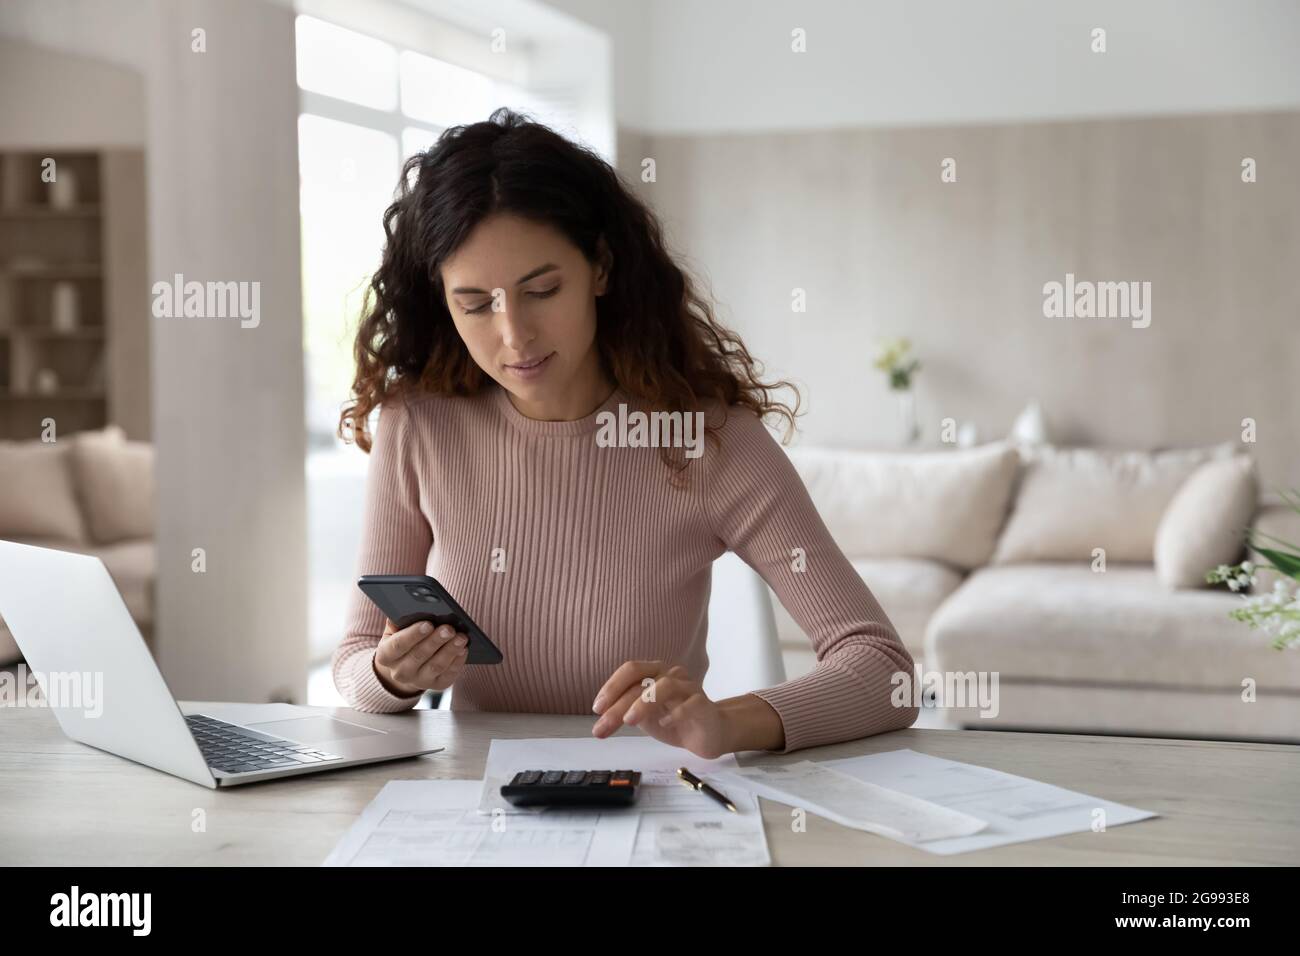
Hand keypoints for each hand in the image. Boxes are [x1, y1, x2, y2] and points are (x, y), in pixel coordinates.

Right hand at [372, 619, 468, 696]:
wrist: (406, 667)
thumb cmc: (403, 640)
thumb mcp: (395, 630)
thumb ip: (399, 620)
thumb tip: (409, 607)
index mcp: (386, 656)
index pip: (398, 645)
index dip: (413, 635)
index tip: (428, 624)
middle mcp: (400, 672)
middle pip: (419, 655)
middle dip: (436, 640)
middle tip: (449, 628)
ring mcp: (418, 681)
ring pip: (435, 666)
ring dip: (450, 650)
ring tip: (461, 637)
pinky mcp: (436, 685)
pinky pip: (448, 675)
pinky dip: (457, 661)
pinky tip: (463, 649)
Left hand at [591, 661, 731, 758]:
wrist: (709, 734)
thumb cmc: (673, 721)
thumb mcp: (643, 716)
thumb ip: (625, 711)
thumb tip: (601, 717)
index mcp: (654, 673)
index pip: (631, 670)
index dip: (612, 686)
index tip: (597, 708)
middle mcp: (671, 674)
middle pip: (643, 681)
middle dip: (619, 704)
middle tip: (603, 726)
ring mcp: (689, 687)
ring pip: (666, 685)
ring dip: (644, 703)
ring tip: (630, 721)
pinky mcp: (704, 704)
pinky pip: (690, 704)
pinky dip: (675, 713)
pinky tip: (663, 725)